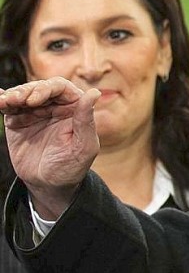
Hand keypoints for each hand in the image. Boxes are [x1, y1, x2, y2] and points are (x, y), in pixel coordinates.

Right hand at [0, 77, 100, 218]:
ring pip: (23, 94)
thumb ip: (86, 120)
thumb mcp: (84, 146)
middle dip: (27, 91)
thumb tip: (95, 92)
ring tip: (6, 102)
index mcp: (75, 108)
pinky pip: (9, 106)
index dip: (47, 89)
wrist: (49, 184)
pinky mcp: (18, 121)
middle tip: (16, 101)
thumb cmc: (72, 167)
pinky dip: (2, 101)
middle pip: (40, 88)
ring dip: (13, 95)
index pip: (61, 88)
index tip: (34, 101)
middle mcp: (56, 106)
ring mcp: (36, 112)